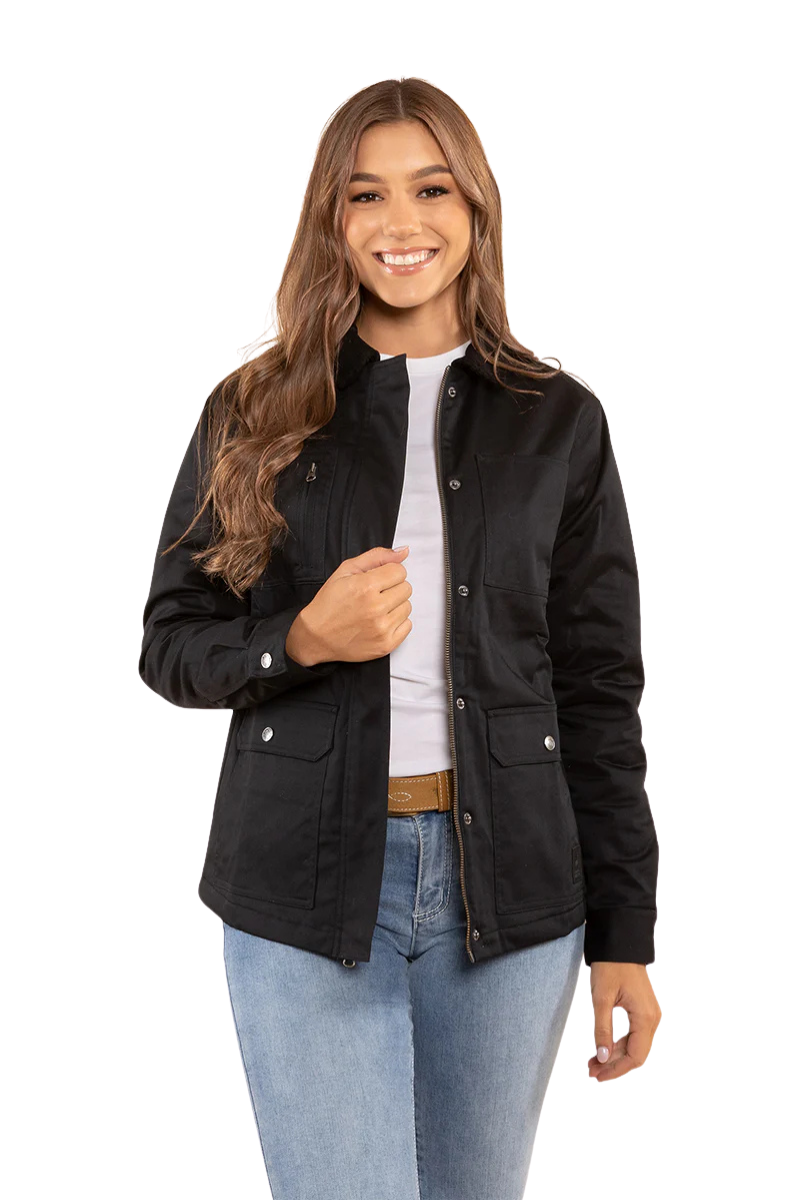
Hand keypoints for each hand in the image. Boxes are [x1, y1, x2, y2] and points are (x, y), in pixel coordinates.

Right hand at [286, 545, 412, 665]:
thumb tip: (403, 552)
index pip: (400, 571)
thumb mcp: (346, 571)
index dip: (388, 573)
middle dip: (392, 589)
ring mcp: (382, 628)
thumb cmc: (329, 604)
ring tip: (375, 609)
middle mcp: (376, 608)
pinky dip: (396, 623)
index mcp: (366, 586)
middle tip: (374, 595)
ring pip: (407, 607)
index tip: (377, 581)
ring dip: (394, 606)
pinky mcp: (386, 645)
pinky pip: (407, 626)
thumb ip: (377, 557)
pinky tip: (379, 622)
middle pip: (406, 588)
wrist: (316, 636)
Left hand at [588, 962, 661, 1081]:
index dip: (616, 1070)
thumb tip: (601, 1057)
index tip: (597, 1076)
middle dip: (613, 1065)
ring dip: (614, 1056)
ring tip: (592, 1063)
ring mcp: (649, 1015)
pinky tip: (602, 1049)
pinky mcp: (643, 1011)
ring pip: (634, 1046)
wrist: (620, 943)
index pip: (635, 1056)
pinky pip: (633, 1035)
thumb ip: (602, 1029)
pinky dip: (618, 1044)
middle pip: (636, 1054)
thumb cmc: (610, 966)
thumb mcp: (601, 998)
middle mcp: (652, 1019)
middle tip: (590, 1071)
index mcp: (645, 1018)